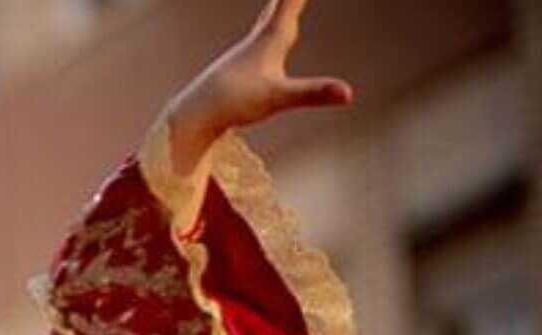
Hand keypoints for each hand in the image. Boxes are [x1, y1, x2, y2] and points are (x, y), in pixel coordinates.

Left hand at [162, 0, 353, 174]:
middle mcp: (256, 41)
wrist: (193, 115)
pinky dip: (269, 30)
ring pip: (266, 22)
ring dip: (279, 8)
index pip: (290, 3)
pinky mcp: (238, 69)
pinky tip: (265, 41)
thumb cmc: (231, 102)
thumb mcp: (277, 98)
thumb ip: (313, 94)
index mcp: (269, 40)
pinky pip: (259, 42)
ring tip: (284, 3)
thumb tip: (348, 94)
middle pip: (278, 7)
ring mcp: (245, 55)